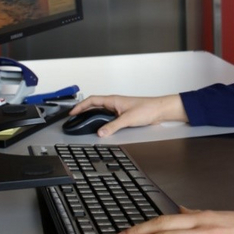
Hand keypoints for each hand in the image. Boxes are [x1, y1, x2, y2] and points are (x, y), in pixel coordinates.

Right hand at [68, 93, 186, 136]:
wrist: (160, 111)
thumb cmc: (148, 109)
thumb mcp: (128, 119)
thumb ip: (113, 126)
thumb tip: (100, 132)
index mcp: (113, 100)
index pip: (92, 100)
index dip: (80, 106)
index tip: (72, 112)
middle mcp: (115, 103)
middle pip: (94, 105)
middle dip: (83, 110)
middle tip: (74, 117)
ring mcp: (119, 109)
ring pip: (101, 111)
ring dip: (92, 115)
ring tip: (84, 121)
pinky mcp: (124, 115)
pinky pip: (108, 117)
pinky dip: (101, 121)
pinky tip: (101, 126)